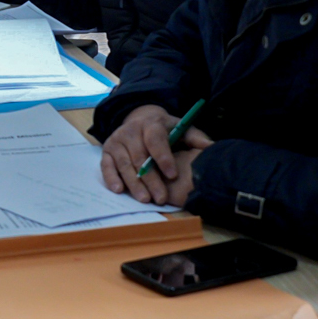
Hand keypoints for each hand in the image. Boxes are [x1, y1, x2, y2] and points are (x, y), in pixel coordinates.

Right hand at [99, 106, 213, 206]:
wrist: (140, 118)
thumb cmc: (165, 130)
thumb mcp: (181, 128)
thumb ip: (195, 138)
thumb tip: (211, 147)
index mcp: (151, 124)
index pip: (155, 140)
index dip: (163, 158)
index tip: (173, 175)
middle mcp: (131, 130)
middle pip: (140, 157)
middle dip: (151, 179)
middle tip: (161, 198)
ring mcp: (116, 140)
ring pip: (124, 164)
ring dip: (134, 183)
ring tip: (144, 200)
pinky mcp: (106, 150)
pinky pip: (106, 165)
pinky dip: (111, 178)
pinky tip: (119, 190)